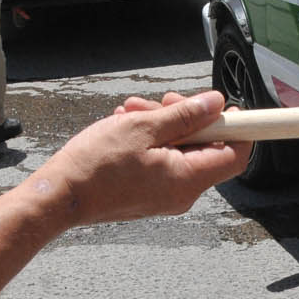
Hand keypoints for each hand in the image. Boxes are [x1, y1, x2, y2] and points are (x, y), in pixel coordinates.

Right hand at [32, 91, 247, 225]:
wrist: (61, 195)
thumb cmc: (95, 165)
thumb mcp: (143, 127)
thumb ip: (185, 115)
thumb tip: (215, 104)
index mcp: (187, 179)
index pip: (236, 155)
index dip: (238, 129)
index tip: (227, 108)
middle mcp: (182, 193)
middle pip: (206, 148)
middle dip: (187, 119)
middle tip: (163, 101)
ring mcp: (166, 196)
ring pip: (181, 151)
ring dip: (164, 125)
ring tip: (133, 112)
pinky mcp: (150, 194)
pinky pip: (164, 162)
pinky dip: (152, 141)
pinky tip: (129, 126)